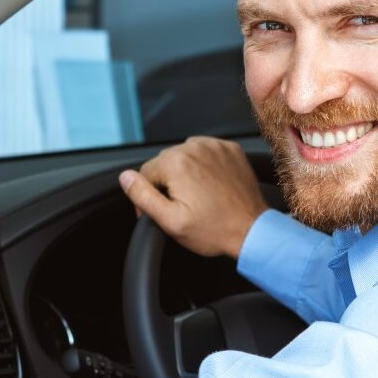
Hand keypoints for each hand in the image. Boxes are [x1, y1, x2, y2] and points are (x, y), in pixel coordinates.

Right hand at [119, 136, 267, 259]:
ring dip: (185, 174)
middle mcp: (195, 148)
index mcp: (177, 163)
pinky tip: (210, 187)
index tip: (160, 213)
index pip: (145, 173)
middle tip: (183, 209)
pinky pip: (205, 153)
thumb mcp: (171, 221)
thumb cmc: (215, 230)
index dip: (148, 196)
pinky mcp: (229, 150)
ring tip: (198, 198)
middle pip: (164, 164)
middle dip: (167, 185)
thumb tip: (125, 178)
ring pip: (184, 157)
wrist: (252, 231)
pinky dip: (203, 167)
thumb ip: (143, 196)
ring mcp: (214, 147)